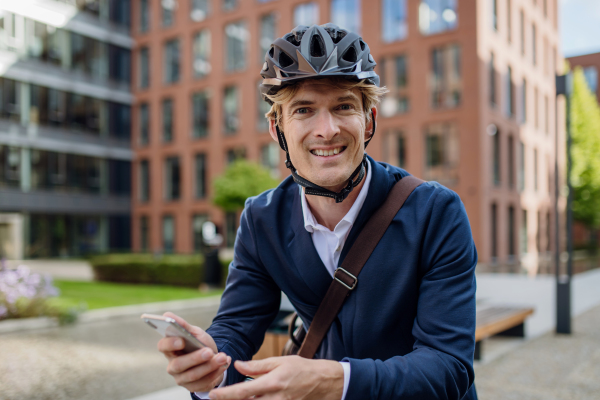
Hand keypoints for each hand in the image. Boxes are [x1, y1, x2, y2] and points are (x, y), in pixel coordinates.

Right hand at [157, 312, 230, 391]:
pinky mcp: (192, 387)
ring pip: (193, 375)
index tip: (181, 340)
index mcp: (169, 349)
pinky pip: (203, 383)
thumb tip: (166, 315)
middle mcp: (172, 366)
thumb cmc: (198, 343)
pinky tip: (224, 364)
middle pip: (179, 364)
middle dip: (195, 358)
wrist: (211, 357)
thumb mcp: (194, 332)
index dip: (170, 344)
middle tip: (209, 351)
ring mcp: (181, 378)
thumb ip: (182, 325)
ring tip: (223, 357)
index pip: (162, 346)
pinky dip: (216, 373)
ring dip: (210, 366)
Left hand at [208, 356, 343, 399]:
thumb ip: (257, 366)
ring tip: (231, 398)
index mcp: (272, 383)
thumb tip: (238, 365)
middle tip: (217, 397)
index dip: (225, 395)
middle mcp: (275, 399)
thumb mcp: (279, 361)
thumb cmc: (301, 369)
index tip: (212, 394)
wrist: (322, 382)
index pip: (243, 392)